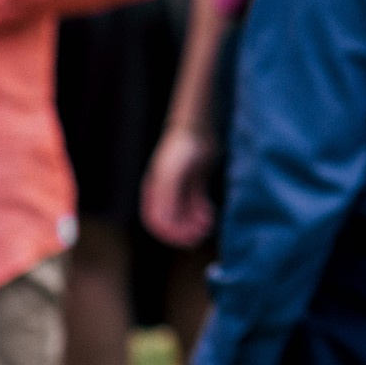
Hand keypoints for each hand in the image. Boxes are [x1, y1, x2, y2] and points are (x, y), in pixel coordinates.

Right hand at [142, 126, 217, 247]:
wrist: (197, 127)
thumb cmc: (183, 148)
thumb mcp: (174, 172)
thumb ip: (167, 195)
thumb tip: (163, 221)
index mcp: (154, 191)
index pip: (156, 222)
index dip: (170, 233)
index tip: (187, 238)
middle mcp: (164, 191)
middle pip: (172, 220)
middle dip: (185, 230)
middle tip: (201, 235)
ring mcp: (179, 187)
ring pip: (185, 214)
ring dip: (195, 223)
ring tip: (208, 224)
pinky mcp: (193, 183)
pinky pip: (196, 204)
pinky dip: (202, 212)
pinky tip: (211, 215)